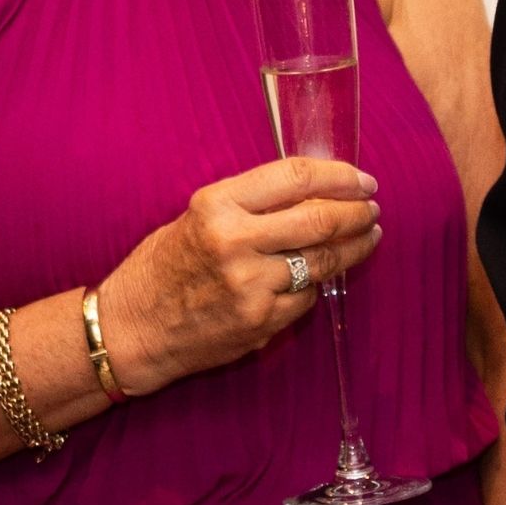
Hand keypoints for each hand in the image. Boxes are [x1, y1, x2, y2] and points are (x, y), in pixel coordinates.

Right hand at [96, 157, 381, 391]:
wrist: (133, 328)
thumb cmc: (164, 266)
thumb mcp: (198, 216)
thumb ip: (251, 204)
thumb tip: (316, 191)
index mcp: (217, 204)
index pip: (296, 177)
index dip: (339, 176)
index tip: (362, 180)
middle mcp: (235, 241)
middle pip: (320, 219)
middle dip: (357, 212)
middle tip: (372, 210)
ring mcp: (250, 285)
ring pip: (323, 261)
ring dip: (354, 248)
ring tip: (367, 237)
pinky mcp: (260, 321)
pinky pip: (307, 298)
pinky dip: (315, 286)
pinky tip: (318, 278)